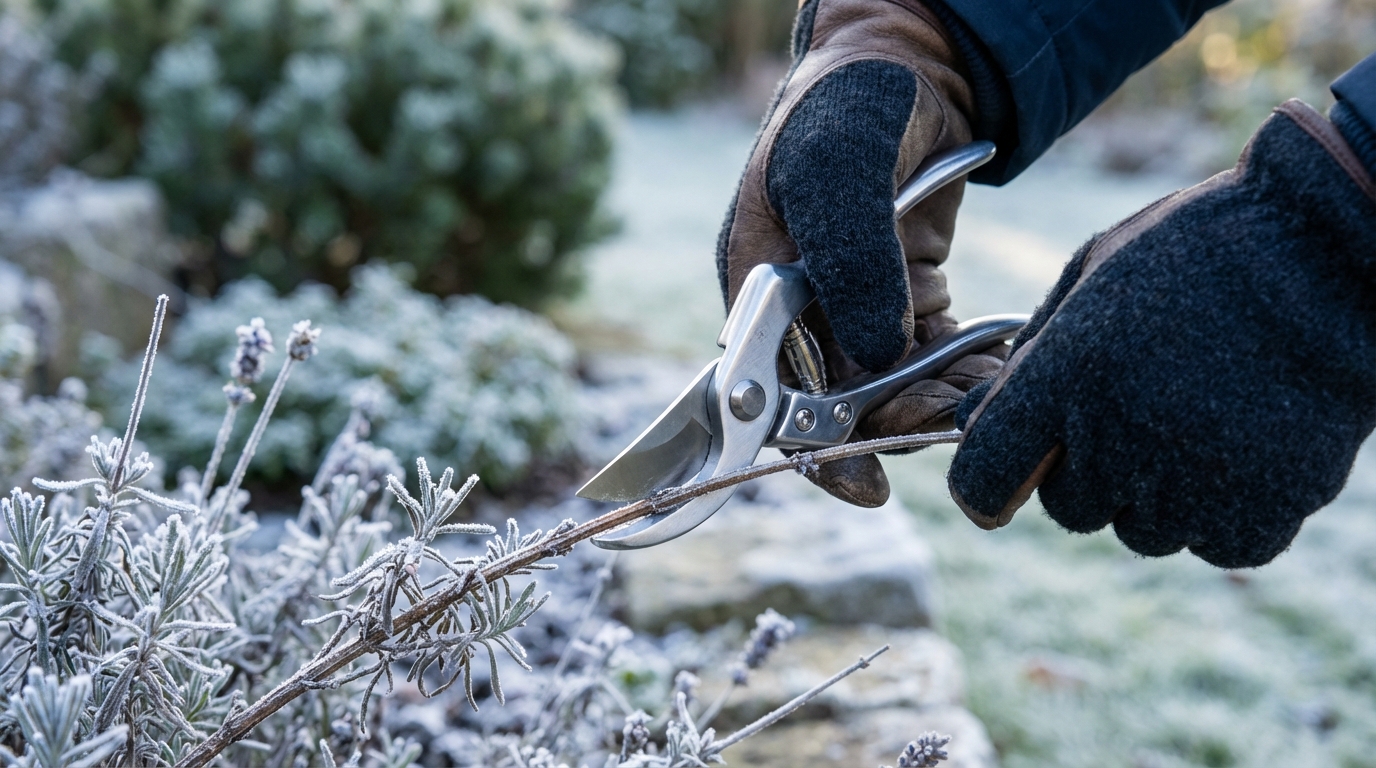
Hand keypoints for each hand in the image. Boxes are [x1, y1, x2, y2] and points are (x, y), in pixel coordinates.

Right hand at [718, 0, 1003, 507]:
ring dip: (934, 407)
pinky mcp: (900, 303)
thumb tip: (874, 354)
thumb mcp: (837, 166)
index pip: (767, 394)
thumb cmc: (852, 103)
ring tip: (991, 400)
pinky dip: (958, 375)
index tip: (869, 484)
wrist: (907, 66)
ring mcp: (849, 312)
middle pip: (831, 405)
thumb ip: (848, 258)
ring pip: (885, 392)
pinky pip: (924, 362)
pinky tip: (998, 373)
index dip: (811, 447)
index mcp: (754, 288)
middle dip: (894, 427)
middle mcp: (796, 313)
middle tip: (958, 427)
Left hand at [948, 100, 1375, 567]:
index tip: (1000, 481)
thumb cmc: (1198, 250)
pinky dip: (1223, 513)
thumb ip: (1029, 358)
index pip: (983, 479)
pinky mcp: (1264, 509)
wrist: (1330, 249)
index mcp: (1063, 379)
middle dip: (1087, 471)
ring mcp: (1193, 483)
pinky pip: (1217, 545)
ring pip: (1144, 530)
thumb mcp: (1089, 276)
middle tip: (1133, 413)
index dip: (983, 486)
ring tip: (1197, 418)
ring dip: (1156, 493)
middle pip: (1070, 508)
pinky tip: (1240, 451)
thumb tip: (975, 419)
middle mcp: (1119, 441)